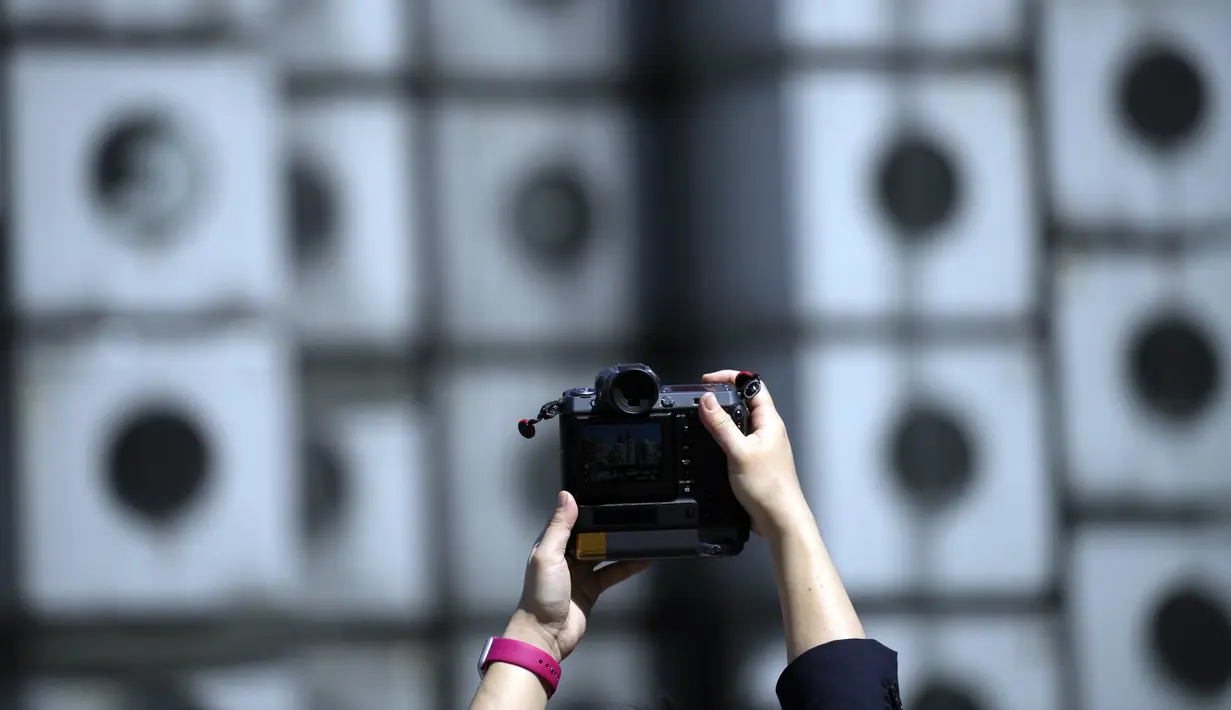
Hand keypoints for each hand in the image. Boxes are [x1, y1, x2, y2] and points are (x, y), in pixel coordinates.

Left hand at [505, 491, 649, 661]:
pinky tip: (642, 559)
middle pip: (590, 535)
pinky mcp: (593, 588)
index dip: (584, 509)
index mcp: (551, 544)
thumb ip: (559, 527)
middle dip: (606, 525)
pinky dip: (627, 566)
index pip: (569, 520)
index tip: (603, 495)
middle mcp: (566, 555)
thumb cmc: (541, 594)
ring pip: (604, 552)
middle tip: (628, 512)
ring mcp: (581, 572)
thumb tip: (567, 496)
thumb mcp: (548, 555)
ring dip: (619, 544)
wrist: (547, 635)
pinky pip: (613, 573)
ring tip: (639, 532)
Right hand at [697, 370, 810, 538]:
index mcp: (769, 422)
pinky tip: (711, 444)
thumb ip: (722, 426)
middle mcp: (767, 430)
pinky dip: (723, 437)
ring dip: (722, 418)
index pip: (753, 386)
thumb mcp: (739, 452)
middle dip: (722, 396)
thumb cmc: (769, 487)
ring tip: (702, 418)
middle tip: (701, 398)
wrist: (779, 518)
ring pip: (740, 422)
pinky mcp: (754, 461)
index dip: (731, 378)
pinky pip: (737, 440)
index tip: (708, 381)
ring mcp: (761, 446)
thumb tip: (708, 401)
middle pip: (745, 402)